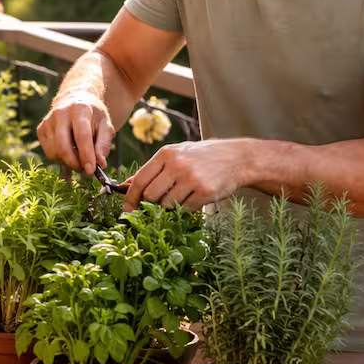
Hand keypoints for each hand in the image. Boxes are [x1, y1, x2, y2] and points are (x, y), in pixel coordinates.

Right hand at [36, 89, 115, 175]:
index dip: (86, 155)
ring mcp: (48, 121)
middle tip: (85, 170)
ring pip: (54, 152)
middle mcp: (60, 113)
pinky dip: (59, 158)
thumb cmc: (93, 114)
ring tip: (79, 158)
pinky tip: (69, 151)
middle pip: (63, 146)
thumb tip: (100, 164)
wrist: (75, 99)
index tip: (91, 170)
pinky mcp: (41, 129)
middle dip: (75, 163)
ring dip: (68, 162)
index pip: (81, 136)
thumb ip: (104, 144)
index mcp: (79, 109)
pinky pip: (49, 152)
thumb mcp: (105, 125)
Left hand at [123, 139, 248, 211]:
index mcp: (166, 154)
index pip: (140, 179)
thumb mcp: (176, 154)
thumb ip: (153, 169)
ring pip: (166, 204)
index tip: (127, 210)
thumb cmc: (203, 157)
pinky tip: (191, 200)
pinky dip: (184, 210)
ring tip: (178, 200)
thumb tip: (126, 185)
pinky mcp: (204, 192)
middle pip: (150, 195)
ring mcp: (191, 178)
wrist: (238, 158)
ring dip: (168, 208)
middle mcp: (177, 165)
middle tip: (155, 208)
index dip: (130, 198)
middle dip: (149, 205)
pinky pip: (184, 209)